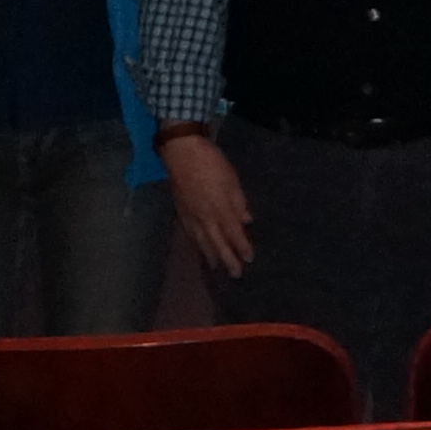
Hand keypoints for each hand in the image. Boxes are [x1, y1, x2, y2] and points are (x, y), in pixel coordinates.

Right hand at [164, 133, 253, 275]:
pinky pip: (190, 234)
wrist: (181, 154)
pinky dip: (196, 244)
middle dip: (227, 259)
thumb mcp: (232, 179)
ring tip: (217, 267)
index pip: (233, 233)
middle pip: (217, 242)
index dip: (242, 247)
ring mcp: (190, 215)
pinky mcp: (181, 211)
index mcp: (220, 207)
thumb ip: (239, 202)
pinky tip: (199, 248)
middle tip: (235, 274)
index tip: (249, 259)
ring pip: (201, 241)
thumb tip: (246, 221)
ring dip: (210, 255)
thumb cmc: (212, 163)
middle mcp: (204, 216)